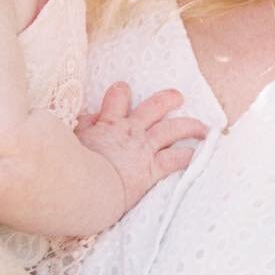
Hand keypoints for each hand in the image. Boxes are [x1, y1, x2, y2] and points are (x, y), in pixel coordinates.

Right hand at [73, 82, 208, 215]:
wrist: (85, 184)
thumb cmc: (74, 163)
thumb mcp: (72, 139)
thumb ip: (82, 128)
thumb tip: (87, 118)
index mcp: (109, 122)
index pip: (117, 99)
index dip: (121, 94)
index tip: (124, 90)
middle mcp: (130, 131)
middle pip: (153, 107)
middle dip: (167, 100)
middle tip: (178, 96)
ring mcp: (143, 148)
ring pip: (172, 129)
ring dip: (189, 126)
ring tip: (202, 126)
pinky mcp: (151, 169)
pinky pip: (175, 160)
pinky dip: (188, 156)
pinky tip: (198, 154)